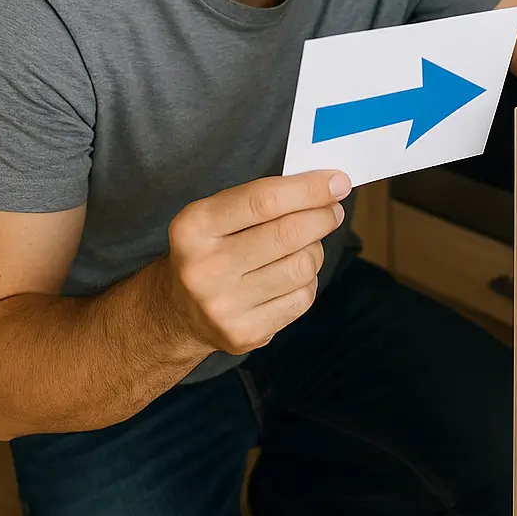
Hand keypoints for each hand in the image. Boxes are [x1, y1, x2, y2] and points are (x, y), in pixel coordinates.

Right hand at [163, 170, 351, 354]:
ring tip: (305, 245)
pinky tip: (291, 276)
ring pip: (302, 265)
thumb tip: (327, 186)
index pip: (264, 200)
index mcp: (194, 227)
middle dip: (322, 216)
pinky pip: (302, 297)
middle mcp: (205, 268)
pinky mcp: (245, 333)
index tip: (338, 182)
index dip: (309, 189)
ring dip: (315, 250)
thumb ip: (264, 198)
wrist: (179, 311)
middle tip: (333, 210)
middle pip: (289, 233)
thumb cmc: (212, 249)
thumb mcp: (218, 215)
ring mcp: (224, 305)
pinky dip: (307, 281)